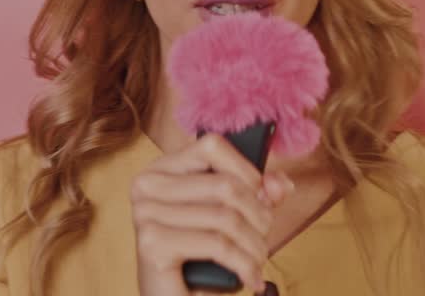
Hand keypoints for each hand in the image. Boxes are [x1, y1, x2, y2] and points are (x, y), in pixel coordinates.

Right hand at [131, 133, 294, 295]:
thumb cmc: (201, 259)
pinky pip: (217, 245)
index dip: (247, 170)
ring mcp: (145, 213)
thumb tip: (278, 183)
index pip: (212, 145)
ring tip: (259, 261)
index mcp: (162, 169)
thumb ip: (258, 195)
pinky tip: (250, 278)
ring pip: (225, 217)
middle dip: (259, 215)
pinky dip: (244, 265)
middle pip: (225, 185)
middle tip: (265, 239)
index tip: (264, 196)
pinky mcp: (152, 244)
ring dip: (255, 245)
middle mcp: (147, 185)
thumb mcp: (233, 219)